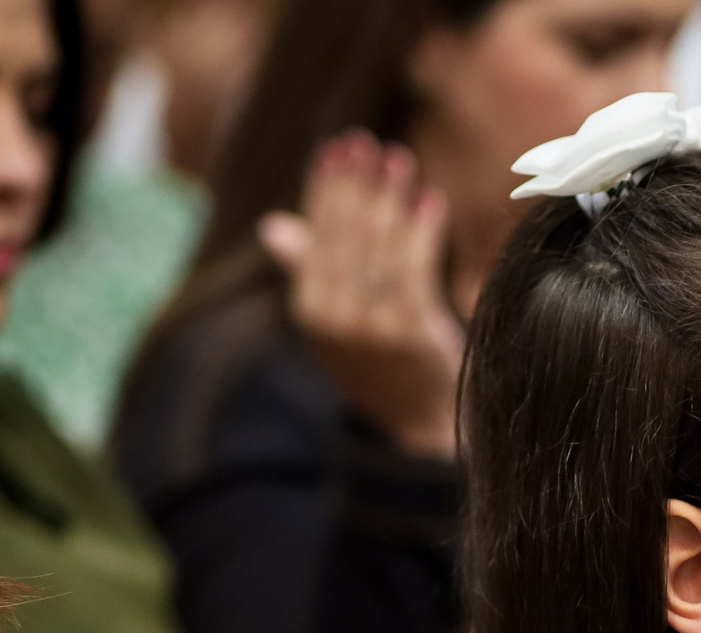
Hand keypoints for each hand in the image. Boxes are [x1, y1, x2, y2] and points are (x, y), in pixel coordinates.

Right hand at [258, 131, 463, 456]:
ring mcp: (371, 326)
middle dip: (356, 185)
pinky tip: (429, 202)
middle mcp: (334, 318)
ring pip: (378, 247)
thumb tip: (272, 228)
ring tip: (399, 160)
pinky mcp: (410, 332)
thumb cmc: (382, 363)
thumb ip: (310, 271)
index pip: (316, 237)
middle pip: (344, 236)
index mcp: (309, 311)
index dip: (326, 189)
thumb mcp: (336, 321)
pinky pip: (414, 269)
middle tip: (367, 144)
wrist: (420, 422)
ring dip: (390, 198)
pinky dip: (422, 231)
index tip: (337, 148)